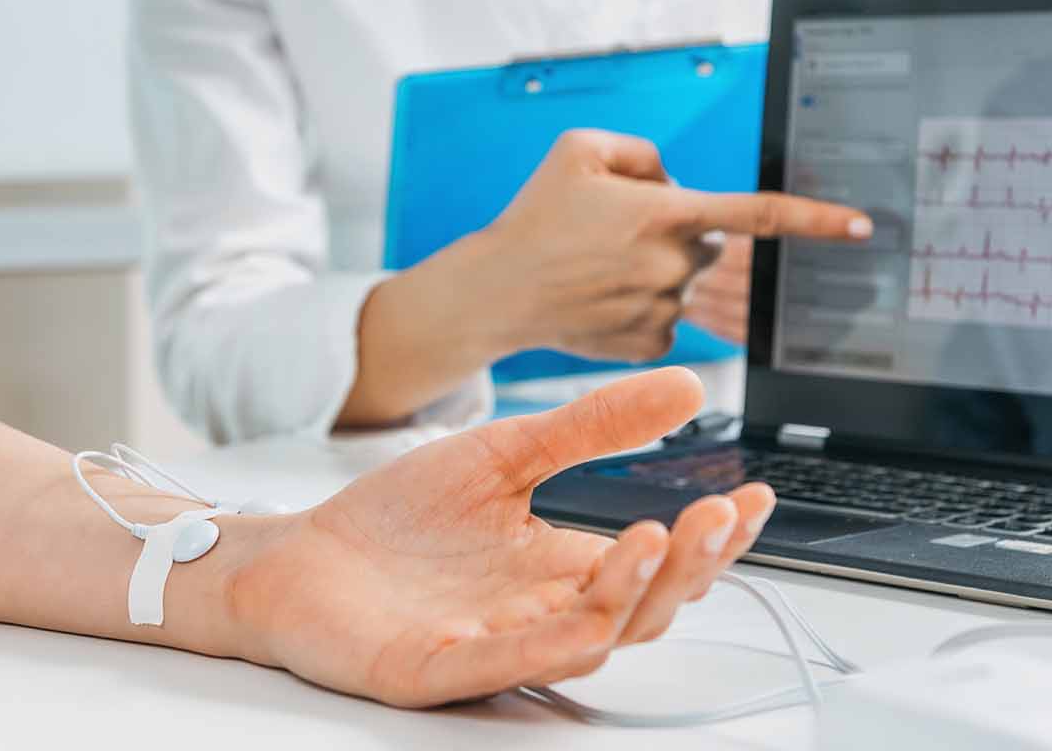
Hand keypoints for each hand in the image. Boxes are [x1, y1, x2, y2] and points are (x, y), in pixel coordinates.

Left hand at [224, 367, 774, 707]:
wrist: (297, 553)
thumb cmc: (399, 518)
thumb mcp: (505, 452)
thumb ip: (590, 426)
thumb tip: (684, 382)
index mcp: (562, 567)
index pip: (660, 564)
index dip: (713, 539)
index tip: (755, 495)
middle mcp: (540, 614)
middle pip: (644, 609)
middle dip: (691, 566)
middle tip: (721, 515)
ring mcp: (493, 646)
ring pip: (589, 641)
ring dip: (632, 596)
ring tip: (657, 536)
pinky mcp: (435, 669)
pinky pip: (506, 666)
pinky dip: (553, 645)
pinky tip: (590, 615)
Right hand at [479, 130, 867, 362]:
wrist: (497, 289)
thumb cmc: (537, 215)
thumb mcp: (580, 149)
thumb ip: (644, 150)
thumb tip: (677, 183)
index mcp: (665, 212)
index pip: (758, 215)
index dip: (815, 220)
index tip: (861, 226)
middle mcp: (672, 263)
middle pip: (710, 243)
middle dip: (679, 232)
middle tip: (619, 231)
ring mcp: (664, 308)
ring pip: (687, 280)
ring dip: (657, 268)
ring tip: (599, 265)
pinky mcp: (651, 343)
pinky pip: (669, 318)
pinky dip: (643, 304)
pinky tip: (601, 296)